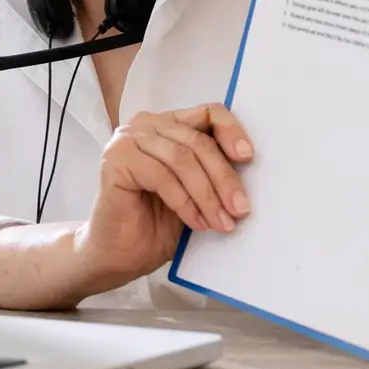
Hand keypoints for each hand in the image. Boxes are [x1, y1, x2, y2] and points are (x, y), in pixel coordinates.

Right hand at [74, 104, 253, 293]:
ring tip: (221, 222)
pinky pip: (162, 176)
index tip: (248, 157)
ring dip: (207, 195)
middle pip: (198, 141)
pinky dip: (185, 202)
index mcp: (170, 124)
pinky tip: (196, 222)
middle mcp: (147, 125)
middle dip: (224, 178)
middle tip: (240, 209)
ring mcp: (128, 139)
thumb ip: (214, 171)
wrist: (119, 255)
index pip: (209, 113)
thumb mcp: (197, 192)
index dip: (232, 131)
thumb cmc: (158, 223)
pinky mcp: (116, 160)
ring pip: (182, 159)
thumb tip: (252, 166)